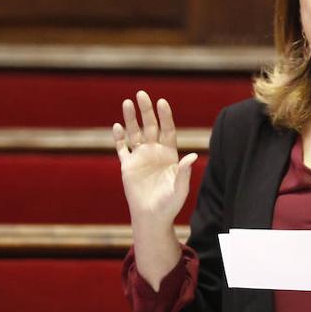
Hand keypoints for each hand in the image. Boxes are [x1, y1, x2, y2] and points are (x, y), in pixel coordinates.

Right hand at [113, 91, 197, 228]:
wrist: (152, 217)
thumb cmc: (170, 204)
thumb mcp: (180, 189)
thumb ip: (184, 172)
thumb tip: (193, 156)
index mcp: (169, 154)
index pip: (167, 130)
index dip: (165, 116)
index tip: (162, 102)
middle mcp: (154, 152)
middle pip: (150, 126)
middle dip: (146, 110)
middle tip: (142, 94)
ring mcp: (140, 157)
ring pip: (134, 133)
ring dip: (130, 119)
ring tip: (127, 102)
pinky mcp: (128, 166)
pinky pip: (122, 148)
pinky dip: (119, 138)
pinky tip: (117, 126)